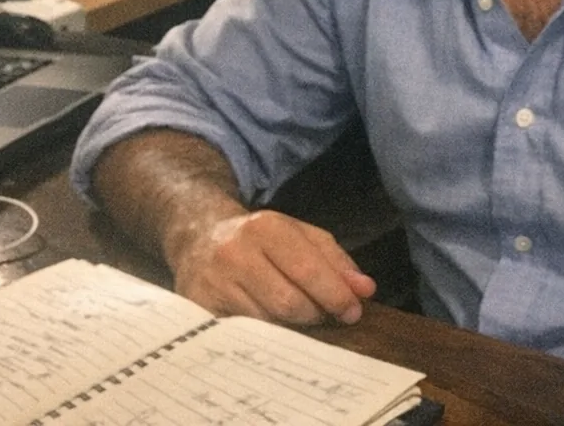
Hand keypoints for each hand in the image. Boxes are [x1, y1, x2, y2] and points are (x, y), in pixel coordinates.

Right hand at [167, 208, 377, 324]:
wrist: (198, 236)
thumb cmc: (260, 239)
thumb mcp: (300, 236)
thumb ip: (335, 261)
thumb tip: (365, 290)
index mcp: (266, 227)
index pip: (307, 270)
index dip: (335, 295)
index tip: (353, 311)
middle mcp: (235, 253)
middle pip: (288, 303)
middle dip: (316, 314)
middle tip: (327, 316)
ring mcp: (214, 283)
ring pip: (267, 323)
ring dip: (292, 328)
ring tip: (299, 317)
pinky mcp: (200, 309)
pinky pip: (244, 335)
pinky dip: (265, 336)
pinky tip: (273, 327)